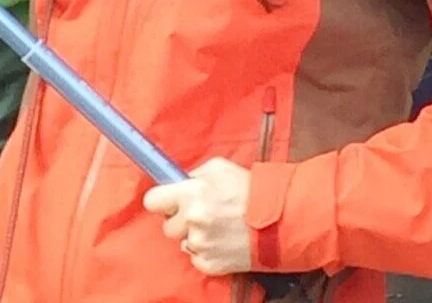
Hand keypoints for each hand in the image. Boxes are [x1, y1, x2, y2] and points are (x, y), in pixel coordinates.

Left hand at [143, 159, 253, 275]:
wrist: (279, 221)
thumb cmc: (250, 190)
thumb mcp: (219, 168)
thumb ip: (193, 175)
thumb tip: (178, 182)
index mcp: (191, 194)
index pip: (152, 202)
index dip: (160, 200)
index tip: (167, 200)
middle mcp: (192, 221)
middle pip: (167, 226)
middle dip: (179, 219)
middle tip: (199, 213)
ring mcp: (201, 245)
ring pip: (183, 242)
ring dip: (194, 236)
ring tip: (216, 227)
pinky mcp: (210, 264)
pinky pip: (196, 258)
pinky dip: (206, 251)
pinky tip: (222, 240)